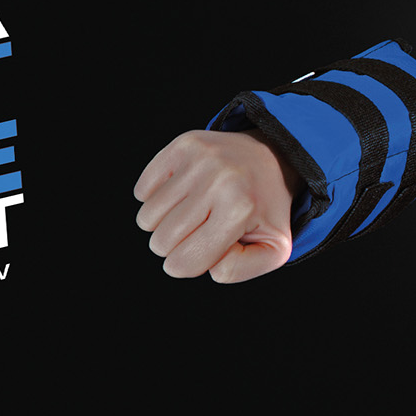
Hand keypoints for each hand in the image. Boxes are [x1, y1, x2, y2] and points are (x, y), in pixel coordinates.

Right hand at [132, 130, 295, 282]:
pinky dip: (155, 200)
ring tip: (190, 215)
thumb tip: (206, 264)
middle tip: (197, 234)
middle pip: (161, 241)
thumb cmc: (265, 210)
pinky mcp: (182, 146)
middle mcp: (218, 181)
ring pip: (147, 218)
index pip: (184, 262)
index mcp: (239, 211)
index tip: (203, 253)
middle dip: (174, 248)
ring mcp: (198, 159)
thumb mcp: (273, 250)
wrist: (270, 159)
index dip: (188, 267)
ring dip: (162, 225)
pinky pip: (143, 191)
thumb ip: (239, 270)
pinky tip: (181, 196)